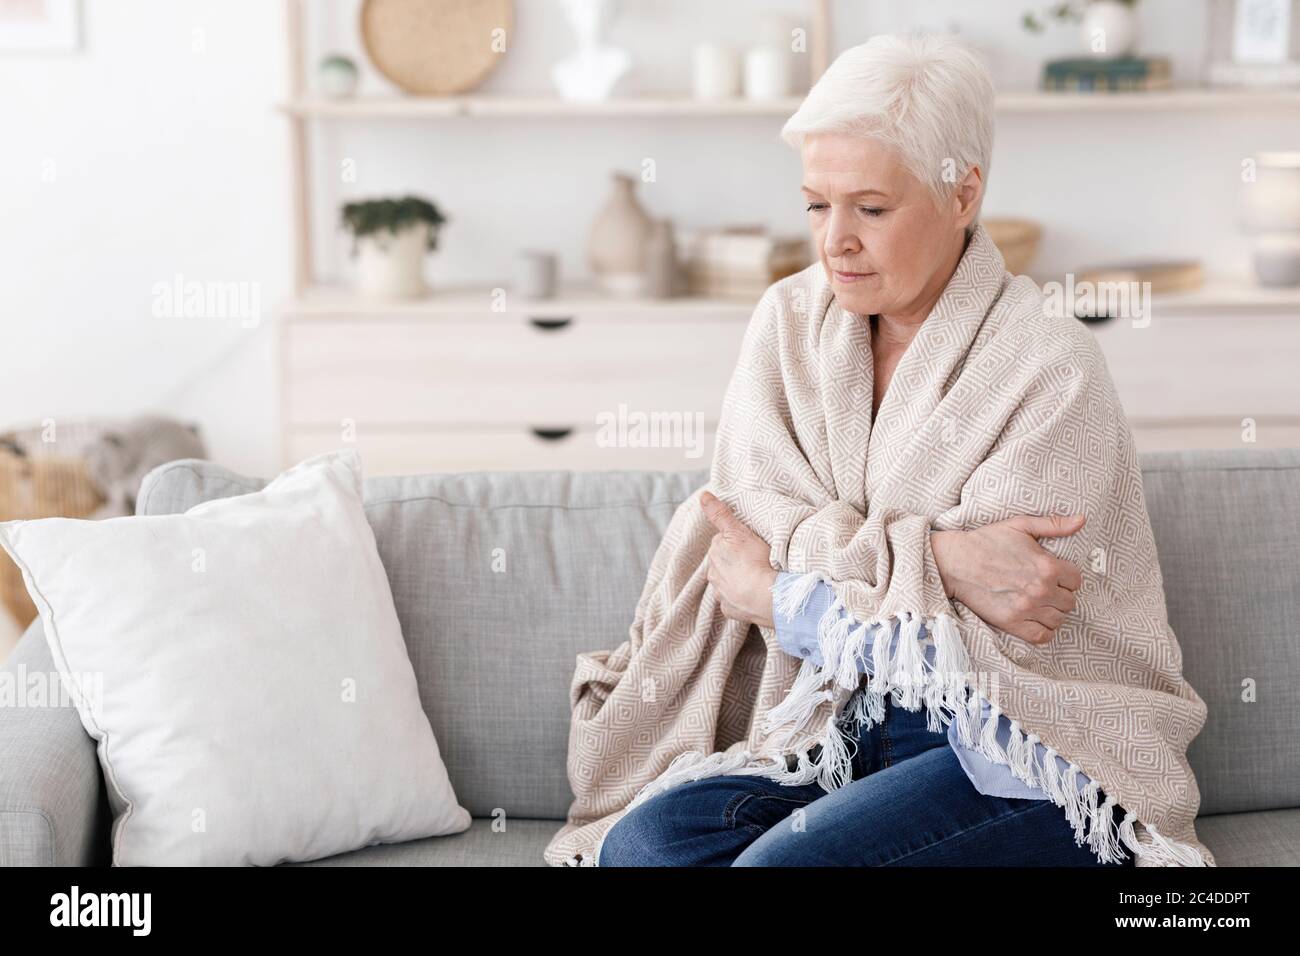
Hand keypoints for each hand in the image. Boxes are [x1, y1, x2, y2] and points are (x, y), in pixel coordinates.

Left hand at [700, 490, 777, 628]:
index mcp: (715, 552)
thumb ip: (720, 514)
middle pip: (723, 562)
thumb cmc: (757, 561)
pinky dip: (742, 598)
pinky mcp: (730, 610)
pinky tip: (754, 595)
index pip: (722, 541)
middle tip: (755, 561)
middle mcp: (713, 573)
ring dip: (738, 580)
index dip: (737, 541)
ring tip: (757, 578)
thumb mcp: (739, 532)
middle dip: (735, 561)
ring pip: (727, 582)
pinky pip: (734, 601)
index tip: (750, 545)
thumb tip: (703, 496)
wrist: (769, 596)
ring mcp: (721, 594)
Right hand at [930, 514, 1085, 645]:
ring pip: (1058, 619)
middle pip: (1070, 602)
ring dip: (1052, 612)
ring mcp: (1027, 609)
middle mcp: (1041, 590)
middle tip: (1044, 588)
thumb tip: (1082, 520)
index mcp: (1048, 566)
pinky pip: (1042, 636)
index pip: (1076, 581)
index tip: (1054, 575)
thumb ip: (1054, 524)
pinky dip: (1044, 630)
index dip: (1066, 577)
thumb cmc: (987, 540)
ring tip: (1040, 603)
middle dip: (1060, 594)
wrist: (955, 561)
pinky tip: (1035, 619)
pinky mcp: (1011, 623)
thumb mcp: (1020, 525)